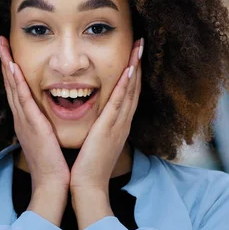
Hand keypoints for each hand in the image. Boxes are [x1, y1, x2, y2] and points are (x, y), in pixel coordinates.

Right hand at [0, 35, 68, 224]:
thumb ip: (45, 124)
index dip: (11, 69)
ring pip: (13, 87)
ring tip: (1, 45)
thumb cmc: (54, 163)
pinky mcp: (32, 125)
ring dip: (7, 64)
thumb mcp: (47, 138)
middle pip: (10, 83)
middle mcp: (21, 118)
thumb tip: (48, 114)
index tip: (7, 50)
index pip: (16, 89)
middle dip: (4, 60)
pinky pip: (23, 99)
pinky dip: (17, 82)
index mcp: (26, 120)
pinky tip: (13, 67)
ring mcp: (24, 121)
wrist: (52, 184)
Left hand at [70, 38, 142, 228]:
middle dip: (137, 64)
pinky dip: (125, 86)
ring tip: (138, 47)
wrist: (87, 186)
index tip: (133, 54)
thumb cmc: (88, 166)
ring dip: (135, 67)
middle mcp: (122, 122)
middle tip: (141, 43)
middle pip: (133, 88)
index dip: (131, 73)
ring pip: (130, 90)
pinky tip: (129, 70)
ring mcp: (118, 124)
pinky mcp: (110, 129)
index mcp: (117, 124)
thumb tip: (96, 118)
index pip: (127, 93)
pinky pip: (120, 103)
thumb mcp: (96, 142)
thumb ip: (98, 128)